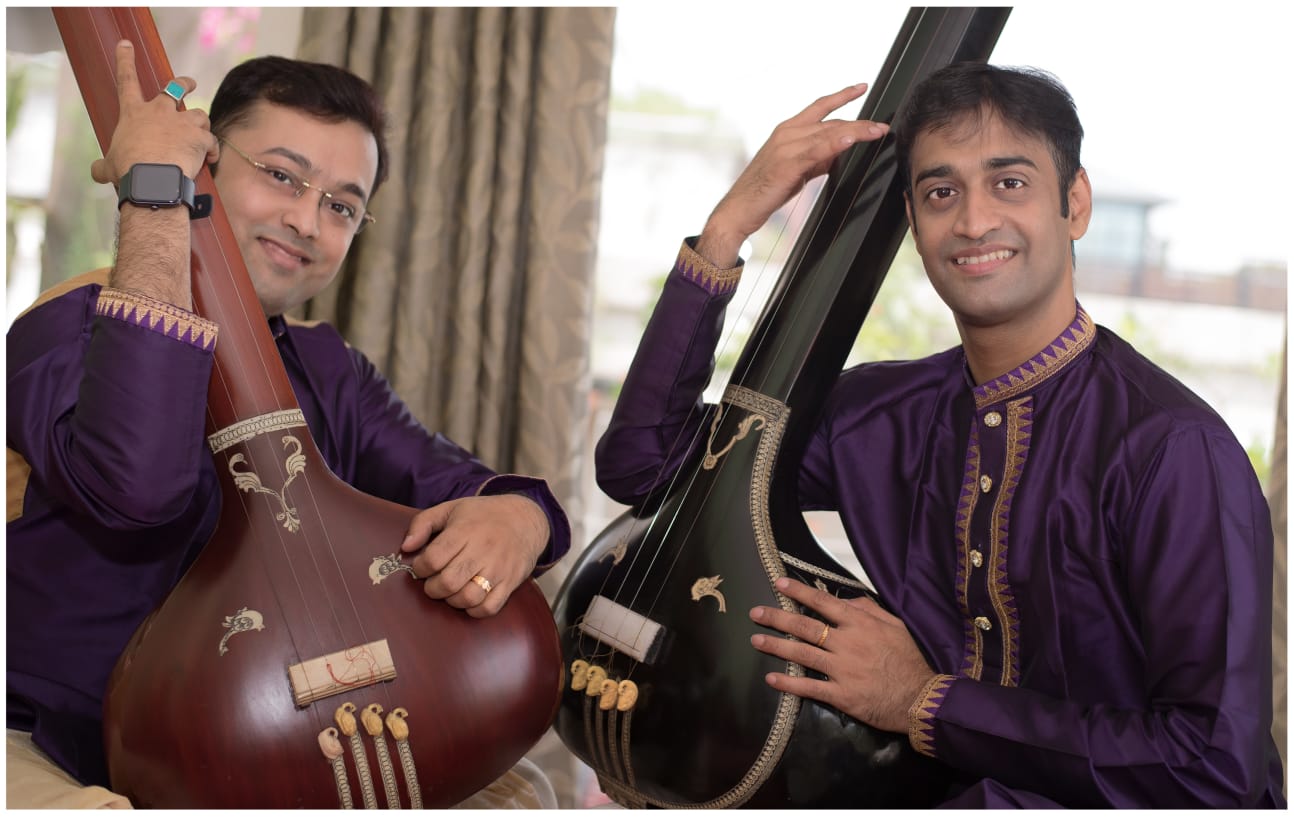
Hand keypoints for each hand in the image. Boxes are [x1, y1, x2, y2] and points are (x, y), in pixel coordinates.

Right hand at [90, 40, 218, 187]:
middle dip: (184, 84)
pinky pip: (212, 141)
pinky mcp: (200, 137)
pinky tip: (210, 160)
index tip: (126, 45)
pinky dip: (212, 150)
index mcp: (134, 113)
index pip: (126, 80)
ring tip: (201, 135)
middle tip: (190, 84)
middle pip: (175, 88)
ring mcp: (182, 123)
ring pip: (199, 114)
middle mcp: (159, 111)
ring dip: (202, 124)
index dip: (125, 60)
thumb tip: (96, 172)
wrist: (152, 180)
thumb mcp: (110, 166)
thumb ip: (104, 166)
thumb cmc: (128, 171)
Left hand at [399, 494, 549, 617]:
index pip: (433, 558)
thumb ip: (422, 524)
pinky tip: (468, 599)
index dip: (420, 568)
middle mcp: (483, 550)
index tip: (422, 567)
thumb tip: (406, 548)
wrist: (525, 519)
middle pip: (449, 582)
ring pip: (468, 598)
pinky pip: (489, 607)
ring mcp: (499, 568)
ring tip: (450, 591)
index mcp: (465, 530)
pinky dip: (474, 610)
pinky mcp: (510, 582)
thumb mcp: (451, 508)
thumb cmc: (483, 515)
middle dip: (432, 588)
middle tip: (433, 582)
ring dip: (452, 600)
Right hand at [695, 84, 890, 267]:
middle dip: (859, 124)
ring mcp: (786, 146)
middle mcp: (787, 133)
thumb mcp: (797, 169)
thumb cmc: (765, 190)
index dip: (842, 96)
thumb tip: (838, 152)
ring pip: (828, 133)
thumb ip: (817, 157)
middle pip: (830, 122)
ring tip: (876, 131)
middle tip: (882, 127)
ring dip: (855, 131)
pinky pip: (816, 150)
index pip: (820, 107)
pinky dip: (834, 143)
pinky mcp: (787, 164)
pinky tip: (850, 140)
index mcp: (788, 130)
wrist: (740, 208)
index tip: (861, 87)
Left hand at [749, 577, 933, 733]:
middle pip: (805, 627)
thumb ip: (870, 610)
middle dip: (777, 617)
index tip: (778, 583)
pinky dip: (788, 683)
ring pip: (802, 654)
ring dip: (776, 646)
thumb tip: (848, 599)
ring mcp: (842, 670)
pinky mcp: (842, 695)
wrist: (921, 698)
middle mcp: (847, 643)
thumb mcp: (895, 625)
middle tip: (755, 613)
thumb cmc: (910, 659)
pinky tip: (771, 678)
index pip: (823, 602)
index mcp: (859, 624)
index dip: (798, 592)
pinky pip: (809, 687)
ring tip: (755, 641)